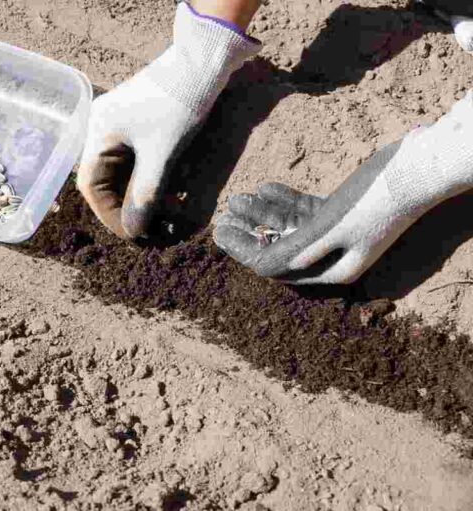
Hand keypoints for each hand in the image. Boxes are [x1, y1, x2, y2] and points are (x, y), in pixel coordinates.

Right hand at [78, 2, 259, 239]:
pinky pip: (135, 162)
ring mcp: (117, 127)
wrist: (202, 60)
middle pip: (105, 182)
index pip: (92, 188)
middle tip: (152, 231)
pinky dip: (150, 180)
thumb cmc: (178, 103)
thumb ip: (144, 195)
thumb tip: (134, 232)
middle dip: (128, 208)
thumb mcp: (162, 154)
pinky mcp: (136, 126)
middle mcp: (99, 131)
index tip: (135, 236)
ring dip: (142, 196)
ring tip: (167, 215)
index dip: (111, 216)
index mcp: (97, 134)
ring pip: (122, 174)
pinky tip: (171, 193)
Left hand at [214, 92, 472, 283]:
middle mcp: (333, 256)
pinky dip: (285, 200)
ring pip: (290, 226)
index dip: (246, 252)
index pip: (277, 266)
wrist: (419, 167)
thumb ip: (296, 248)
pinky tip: (264, 188)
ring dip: (262, 213)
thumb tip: (263, 268)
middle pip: (279, 247)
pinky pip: (305, 211)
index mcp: (333, 268)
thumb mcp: (331, 226)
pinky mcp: (341, 212)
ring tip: (236, 199)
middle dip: (249, 233)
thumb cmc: (376, 199)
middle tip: (222, 219)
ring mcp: (337, 234)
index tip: (222, 235)